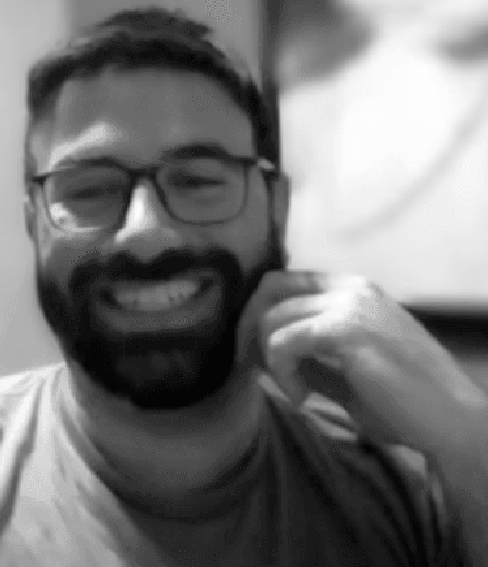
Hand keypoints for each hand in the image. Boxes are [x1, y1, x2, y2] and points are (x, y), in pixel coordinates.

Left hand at [237, 271, 487, 458]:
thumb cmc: (404, 403)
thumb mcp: (347, 369)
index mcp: (353, 290)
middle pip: (269, 288)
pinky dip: (281, 372)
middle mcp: (351, 287)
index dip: (258, 314)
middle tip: (252, 368)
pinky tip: (302, 397)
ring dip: (267, 357)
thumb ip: (309, 353)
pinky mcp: (347, 328)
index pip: (284, 281)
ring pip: (271, 316)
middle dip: (250, 328)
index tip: (254, 354)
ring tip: (293, 390)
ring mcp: (350, 304)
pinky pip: (284, 341)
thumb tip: (261, 351)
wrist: (453, 422)